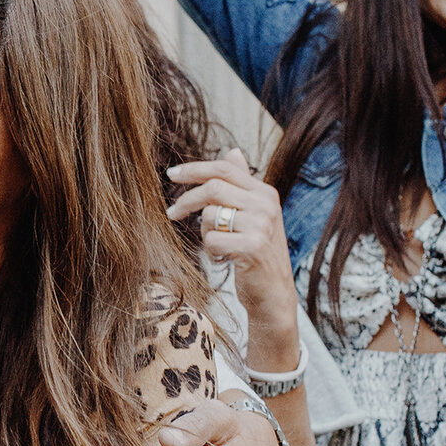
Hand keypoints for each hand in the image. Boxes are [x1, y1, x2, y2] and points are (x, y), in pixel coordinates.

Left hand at [167, 151, 301, 368]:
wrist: (274, 294)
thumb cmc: (257, 254)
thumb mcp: (254, 215)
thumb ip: (241, 185)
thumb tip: (233, 151)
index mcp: (265, 192)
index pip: (225, 169)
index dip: (194, 169)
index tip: (171, 174)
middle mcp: (266, 205)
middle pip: (213, 188)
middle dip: (186, 200)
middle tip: (171, 213)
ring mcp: (261, 226)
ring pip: (210, 215)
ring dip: (204, 233)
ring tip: (218, 246)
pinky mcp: (252, 247)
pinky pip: (212, 240)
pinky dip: (210, 251)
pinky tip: (223, 259)